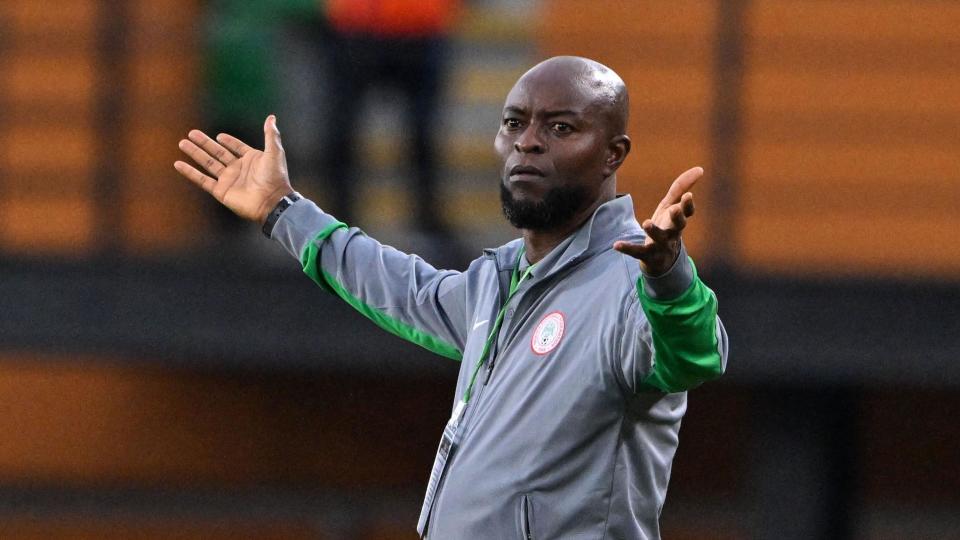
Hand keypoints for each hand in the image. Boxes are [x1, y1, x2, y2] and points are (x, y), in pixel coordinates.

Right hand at [174, 115, 292, 222]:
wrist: (271, 202)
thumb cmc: (275, 177)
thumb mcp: (275, 152)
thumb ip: (271, 134)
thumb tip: (271, 117)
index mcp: (251, 159)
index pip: (237, 147)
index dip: (229, 142)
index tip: (219, 135)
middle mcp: (238, 169)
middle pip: (218, 153)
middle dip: (205, 143)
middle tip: (191, 133)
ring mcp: (228, 180)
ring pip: (208, 163)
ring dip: (195, 153)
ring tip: (182, 143)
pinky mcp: (221, 191)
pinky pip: (202, 180)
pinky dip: (190, 173)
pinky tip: (179, 164)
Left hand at [613, 167, 701, 275]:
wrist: (662, 259)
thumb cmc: (668, 226)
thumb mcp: (672, 206)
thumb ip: (681, 188)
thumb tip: (699, 169)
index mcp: (678, 221)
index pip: (687, 213)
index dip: (688, 205)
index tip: (688, 195)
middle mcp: (672, 233)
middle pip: (678, 226)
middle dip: (677, 218)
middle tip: (675, 209)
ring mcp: (660, 245)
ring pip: (659, 239)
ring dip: (653, 231)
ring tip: (646, 223)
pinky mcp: (646, 255)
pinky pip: (637, 252)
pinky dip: (627, 248)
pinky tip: (616, 245)